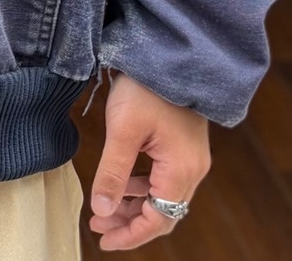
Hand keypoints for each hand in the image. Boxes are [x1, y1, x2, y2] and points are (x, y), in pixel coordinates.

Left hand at [88, 71, 210, 251]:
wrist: (168, 53)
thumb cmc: (145, 88)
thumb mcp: (123, 130)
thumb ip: (113, 173)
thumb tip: (102, 210)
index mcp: (181, 170)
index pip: (159, 219)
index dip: (131, 234)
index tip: (103, 239)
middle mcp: (193, 169)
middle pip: (163, 212)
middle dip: (130, 223)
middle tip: (98, 226)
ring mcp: (191, 157)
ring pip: (163, 196)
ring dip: (135, 206)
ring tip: (104, 209)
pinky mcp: (184, 145)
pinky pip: (164, 178)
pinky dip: (143, 187)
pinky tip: (123, 185)